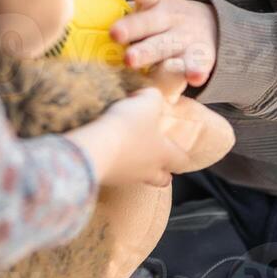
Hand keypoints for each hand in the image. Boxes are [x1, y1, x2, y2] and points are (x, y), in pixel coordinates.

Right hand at [64, 87, 190, 187]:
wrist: (94, 150)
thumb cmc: (128, 128)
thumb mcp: (148, 102)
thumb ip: (154, 98)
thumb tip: (152, 98)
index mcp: (163, 154)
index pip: (181, 160)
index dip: (182, 155)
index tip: (178, 149)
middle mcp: (148, 171)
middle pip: (162, 179)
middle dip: (162, 170)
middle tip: (156, 158)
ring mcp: (126, 178)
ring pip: (138, 177)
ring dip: (135, 166)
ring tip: (127, 150)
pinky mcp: (106, 179)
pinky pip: (115, 174)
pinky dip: (114, 165)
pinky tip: (106, 150)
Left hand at [112, 0, 217, 87]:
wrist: (213, 28)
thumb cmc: (164, 21)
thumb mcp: (150, 7)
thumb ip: (124, 12)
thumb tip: (74, 16)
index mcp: (155, 2)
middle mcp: (169, 17)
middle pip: (149, 22)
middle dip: (131, 27)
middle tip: (114, 33)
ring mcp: (185, 37)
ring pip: (165, 45)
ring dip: (149, 52)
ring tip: (131, 60)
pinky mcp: (201, 56)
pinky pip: (197, 65)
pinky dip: (196, 71)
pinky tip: (193, 77)